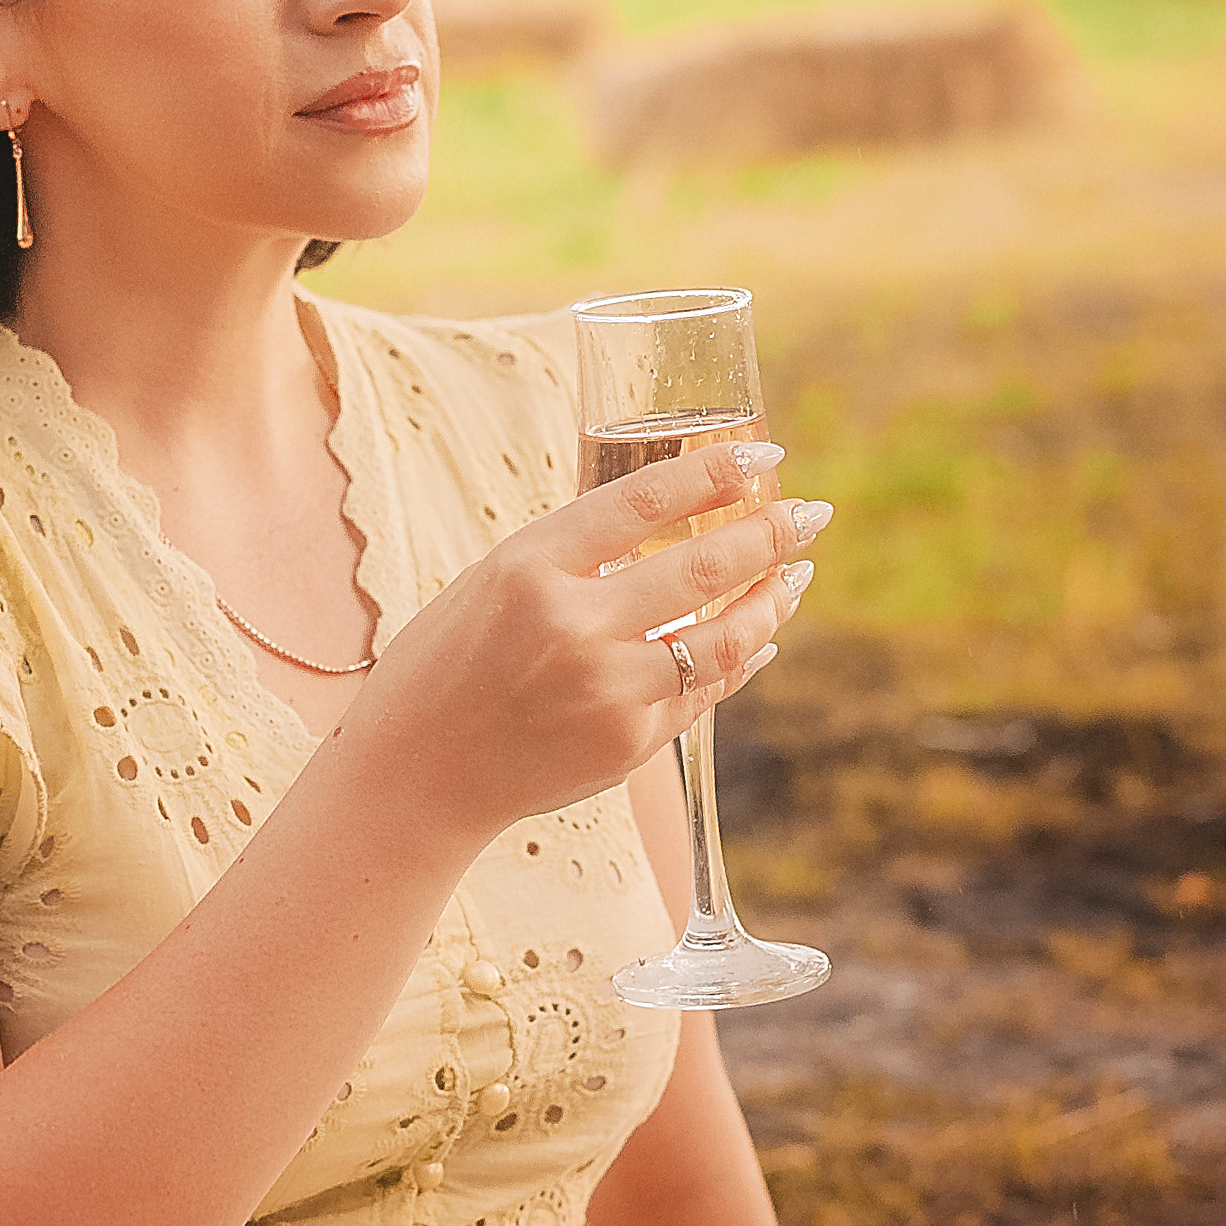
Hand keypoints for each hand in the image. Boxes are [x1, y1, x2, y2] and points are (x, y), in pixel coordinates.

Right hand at [356, 436, 824, 844]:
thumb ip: (574, 556)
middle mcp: (573, 626)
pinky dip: (739, 659)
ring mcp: (606, 690)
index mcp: (529, 568)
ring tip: (795, 576)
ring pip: (724, 638)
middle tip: (809, 513)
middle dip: (771, 533)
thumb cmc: (446, 665)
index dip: (714, 472)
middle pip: (703, 566)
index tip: (762, 451)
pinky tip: (760, 637)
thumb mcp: (492, 582)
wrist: (415, 774)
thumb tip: (669, 524)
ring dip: (771, 600)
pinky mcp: (628, 744)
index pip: (644, 500)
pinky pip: (705, 692)